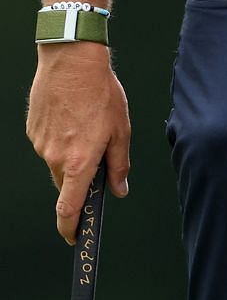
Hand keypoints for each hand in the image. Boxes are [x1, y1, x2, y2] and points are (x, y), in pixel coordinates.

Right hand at [26, 44, 131, 243]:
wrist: (71, 63)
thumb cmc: (100, 92)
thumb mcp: (121, 129)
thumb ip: (119, 164)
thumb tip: (119, 189)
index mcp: (79, 161)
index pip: (69, 208)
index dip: (71, 227)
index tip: (75, 237)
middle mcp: (55, 158)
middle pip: (65, 184)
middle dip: (80, 179)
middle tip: (96, 156)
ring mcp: (41, 145)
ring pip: (57, 163)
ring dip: (72, 155)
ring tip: (87, 125)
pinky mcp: (33, 132)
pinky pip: (48, 145)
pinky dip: (62, 139)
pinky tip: (74, 117)